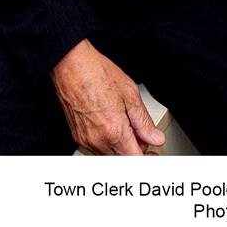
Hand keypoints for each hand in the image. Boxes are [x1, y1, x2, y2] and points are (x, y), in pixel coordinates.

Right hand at [50, 39, 164, 154]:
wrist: (71, 66)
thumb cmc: (97, 74)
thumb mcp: (130, 94)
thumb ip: (144, 122)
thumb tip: (155, 137)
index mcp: (114, 131)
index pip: (135, 159)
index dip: (148, 157)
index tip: (154, 152)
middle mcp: (98, 140)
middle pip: (122, 160)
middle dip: (136, 151)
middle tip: (144, 137)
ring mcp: (85, 140)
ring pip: (110, 156)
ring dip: (122, 148)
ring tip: (128, 127)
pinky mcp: (77, 136)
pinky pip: (97, 149)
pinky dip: (109, 143)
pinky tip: (113, 126)